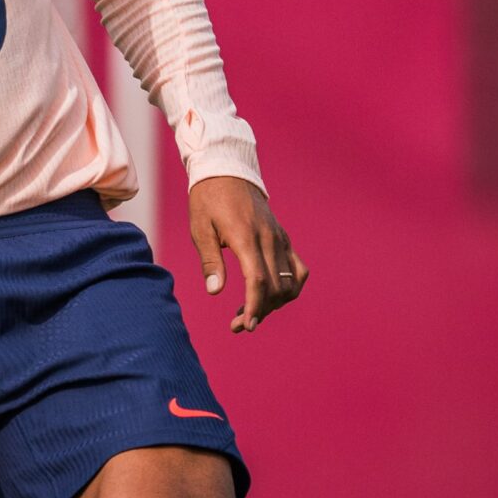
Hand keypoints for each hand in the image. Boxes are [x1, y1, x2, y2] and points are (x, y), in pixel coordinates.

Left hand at [188, 176, 307, 333]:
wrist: (228, 171)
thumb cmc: (208, 200)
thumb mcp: (200, 228)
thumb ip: (210, 260)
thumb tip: (215, 291)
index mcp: (246, 237)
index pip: (257, 281)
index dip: (254, 307)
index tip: (247, 326)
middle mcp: (269, 239)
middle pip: (275, 287)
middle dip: (260, 311)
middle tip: (238, 324)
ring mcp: (280, 238)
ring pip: (290, 282)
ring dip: (275, 303)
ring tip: (252, 309)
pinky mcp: (284, 238)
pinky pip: (298, 269)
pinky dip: (290, 287)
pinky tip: (272, 294)